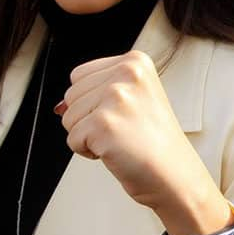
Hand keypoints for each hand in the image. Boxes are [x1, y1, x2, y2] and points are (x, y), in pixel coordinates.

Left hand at [58, 51, 229, 234]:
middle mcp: (126, 72)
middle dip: (88, 118)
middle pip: (71, 94)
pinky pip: (72, 139)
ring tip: (120, 139)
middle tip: (123, 129)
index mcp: (135, 61)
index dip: (93, 101)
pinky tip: (115, 150)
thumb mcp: (135, 98)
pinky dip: (88, 152)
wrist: (174, 174)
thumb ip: (98, 91)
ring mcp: (116, 96)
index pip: (80, 75)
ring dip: (88, 135)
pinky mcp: (103, 123)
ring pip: (68, 117)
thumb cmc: (155, 142)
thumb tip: (59, 106)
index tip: (123, 113)